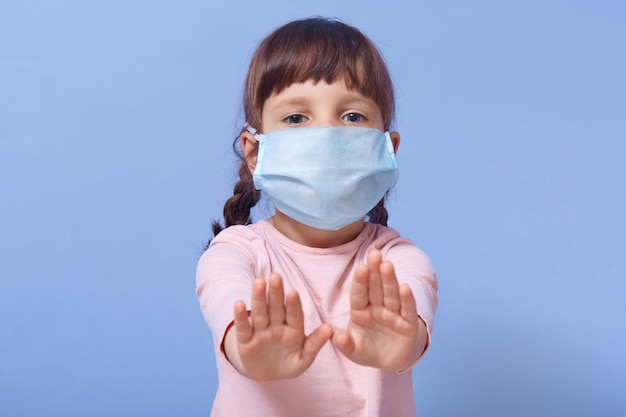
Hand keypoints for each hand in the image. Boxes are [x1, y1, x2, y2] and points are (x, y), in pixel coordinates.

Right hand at [229, 273, 332, 380]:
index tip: (293, 292)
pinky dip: (240, 317)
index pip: (294, 314)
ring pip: (260, 313)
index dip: (293, 304)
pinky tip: (239, 304)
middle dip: (276, 293)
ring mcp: (260, 332)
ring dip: (258, 298)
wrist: (268, 375)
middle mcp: (276, 326)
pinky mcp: (245, 341)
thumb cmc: (289, 363)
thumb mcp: (303, 358)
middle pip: (276, 307)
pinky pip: (243, 328)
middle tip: (276, 276)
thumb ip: (314, 344)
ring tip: (259, 282)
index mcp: (293, 328)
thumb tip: (330, 329)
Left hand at [332, 250, 424, 371]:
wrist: (389, 362)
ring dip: (389, 280)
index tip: (360, 267)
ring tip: (387, 265)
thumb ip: (344, 344)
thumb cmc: (368, 350)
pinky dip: (407, 299)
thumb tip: (337, 336)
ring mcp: (393, 315)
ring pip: (391, 294)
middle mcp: (378, 308)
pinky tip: (405, 287)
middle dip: (375, 271)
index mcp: (361, 311)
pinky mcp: (408, 324)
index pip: (359, 294)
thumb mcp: (353, 351)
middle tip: (374, 254)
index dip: (360, 281)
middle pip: (376, 288)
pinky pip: (407, 310)